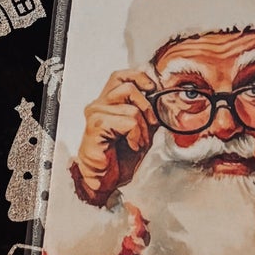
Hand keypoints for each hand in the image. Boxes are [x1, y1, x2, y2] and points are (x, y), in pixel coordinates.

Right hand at [73, 67, 156, 205]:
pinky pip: (128, 122)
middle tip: (150, 124)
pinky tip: (132, 145)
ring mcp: (95, 113)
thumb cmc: (119, 157)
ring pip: (132, 108)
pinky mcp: (96, 124)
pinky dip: (136, 136)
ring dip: (142, 128)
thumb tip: (159, 97)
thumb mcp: (140, 129)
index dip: (139, 77)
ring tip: (138, 141)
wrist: (107, 178)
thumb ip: (146, 111)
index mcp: (107, 102)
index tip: (152, 88)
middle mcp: (98, 104)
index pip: (121, 76)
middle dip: (146, 107)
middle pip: (128, 86)